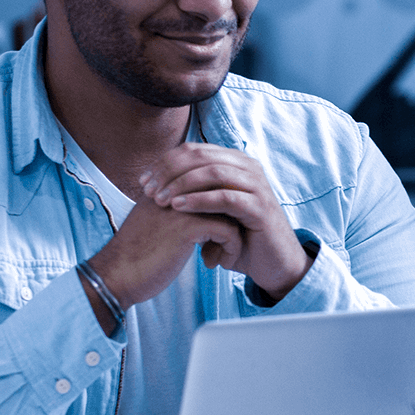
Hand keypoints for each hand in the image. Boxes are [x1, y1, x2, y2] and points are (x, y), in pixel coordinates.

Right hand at [84, 201, 241, 331]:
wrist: (115, 275)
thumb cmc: (136, 256)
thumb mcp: (157, 224)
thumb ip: (175, 212)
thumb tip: (203, 215)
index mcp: (166, 186)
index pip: (209, 182)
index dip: (222, 206)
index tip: (222, 230)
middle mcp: (175, 191)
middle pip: (223, 192)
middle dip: (233, 217)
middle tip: (227, 242)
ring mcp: (182, 207)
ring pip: (230, 210)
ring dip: (233, 235)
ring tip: (222, 255)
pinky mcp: (187, 227)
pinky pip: (228, 230)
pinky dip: (230, 248)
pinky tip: (214, 264)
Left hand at [139, 143, 312, 300]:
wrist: (272, 264)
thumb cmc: (239, 236)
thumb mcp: (211, 210)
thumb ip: (191, 192)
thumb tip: (154, 183)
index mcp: (234, 162)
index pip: (193, 150)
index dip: (164, 162)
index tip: (142, 182)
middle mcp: (247, 167)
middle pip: (200, 156)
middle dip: (169, 172)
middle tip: (149, 191)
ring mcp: (257, 185)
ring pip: (213, 172)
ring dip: (181, 184)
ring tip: (160, 200)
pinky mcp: (261, 207)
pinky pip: (226, 196)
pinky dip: (199, 200)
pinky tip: (179, 208)